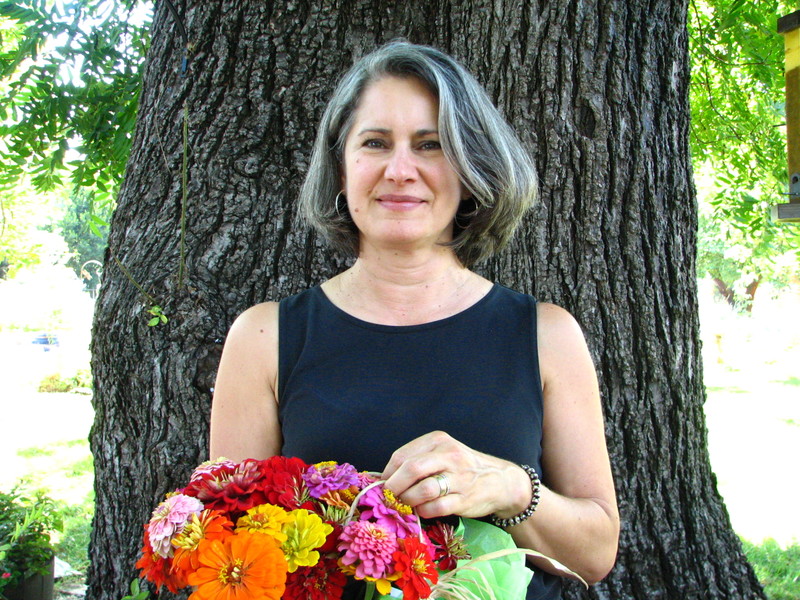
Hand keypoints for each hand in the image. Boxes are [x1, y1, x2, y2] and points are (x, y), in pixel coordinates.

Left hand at [381, 431, 529, 519]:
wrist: (500, 480)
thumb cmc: (461, 467)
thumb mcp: (441, 453)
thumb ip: (415, 460)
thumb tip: (381, 478)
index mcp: (438, 440)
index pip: (402, 456)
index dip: (387, 473)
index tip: (382, 485)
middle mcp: (449, 455)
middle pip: (411, 469)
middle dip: (394, 486)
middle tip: (388, 497)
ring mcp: (459, 478)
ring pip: (422, 490)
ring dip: (407, 501)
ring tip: (405, 504)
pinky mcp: (465, 499)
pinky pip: (435, 508)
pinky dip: (423, 511)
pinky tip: (422, 510)